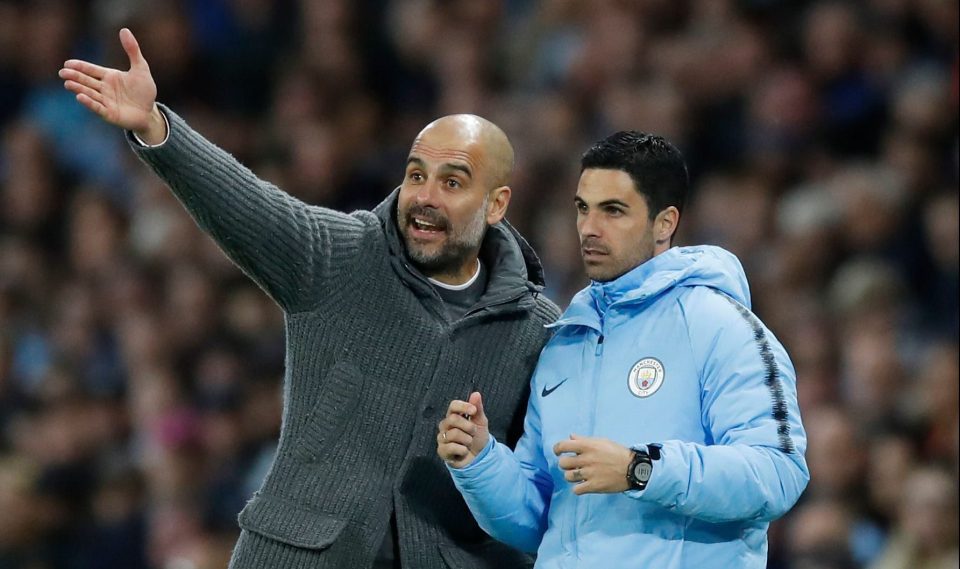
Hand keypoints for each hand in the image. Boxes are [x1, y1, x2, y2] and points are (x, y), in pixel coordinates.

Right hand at [58, 28, 164, 142]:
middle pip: (87, 81)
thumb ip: (132, 50)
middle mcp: (104, 89)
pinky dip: (90, 103)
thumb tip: (124, 29)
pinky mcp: (109, 114)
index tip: (68, 63)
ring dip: (79, 89)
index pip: (91, 70)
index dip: (80, 66)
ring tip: (68, 84)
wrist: (150, 111)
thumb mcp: (141, 68)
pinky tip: (80, 97)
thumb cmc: (144, 90)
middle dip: (75, 77)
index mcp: (108, 77)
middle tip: (62, 72)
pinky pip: (98, 108)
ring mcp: (105, 101)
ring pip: (90, 93)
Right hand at [437, 392, 489, 468]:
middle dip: (468, 426)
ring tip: (469, 443)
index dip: (463, 406)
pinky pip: (452, 447)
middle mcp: (445, 425)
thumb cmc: (478, 438)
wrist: (478, 458)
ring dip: (467, 440)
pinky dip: (463, 450)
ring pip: (454, 434)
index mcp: (454, 416)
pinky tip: (464, 451)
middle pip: (453, 419)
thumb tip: (476, 393)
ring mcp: (442, 438)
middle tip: (474, 432)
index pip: (453, 406)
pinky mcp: (441, 450)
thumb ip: (477, 408)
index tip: (473, 411)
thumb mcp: (481, 422)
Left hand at [553, 434, 632, 494]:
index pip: (563, 446)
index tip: (559, 452)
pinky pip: (576, 490)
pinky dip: (578, 488)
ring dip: (571, 476)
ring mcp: (589, 474)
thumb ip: (584, 439)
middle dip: (565, 464)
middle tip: (572, 465)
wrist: (633, 469)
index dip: (557, 449)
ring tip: (578, 475)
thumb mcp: (601, 441)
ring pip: (568, 476)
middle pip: (563, 463)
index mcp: (587, 446)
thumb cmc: (617, 453)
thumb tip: (570, 436)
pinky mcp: (594, 486)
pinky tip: (583, 485)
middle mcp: (586, 459)